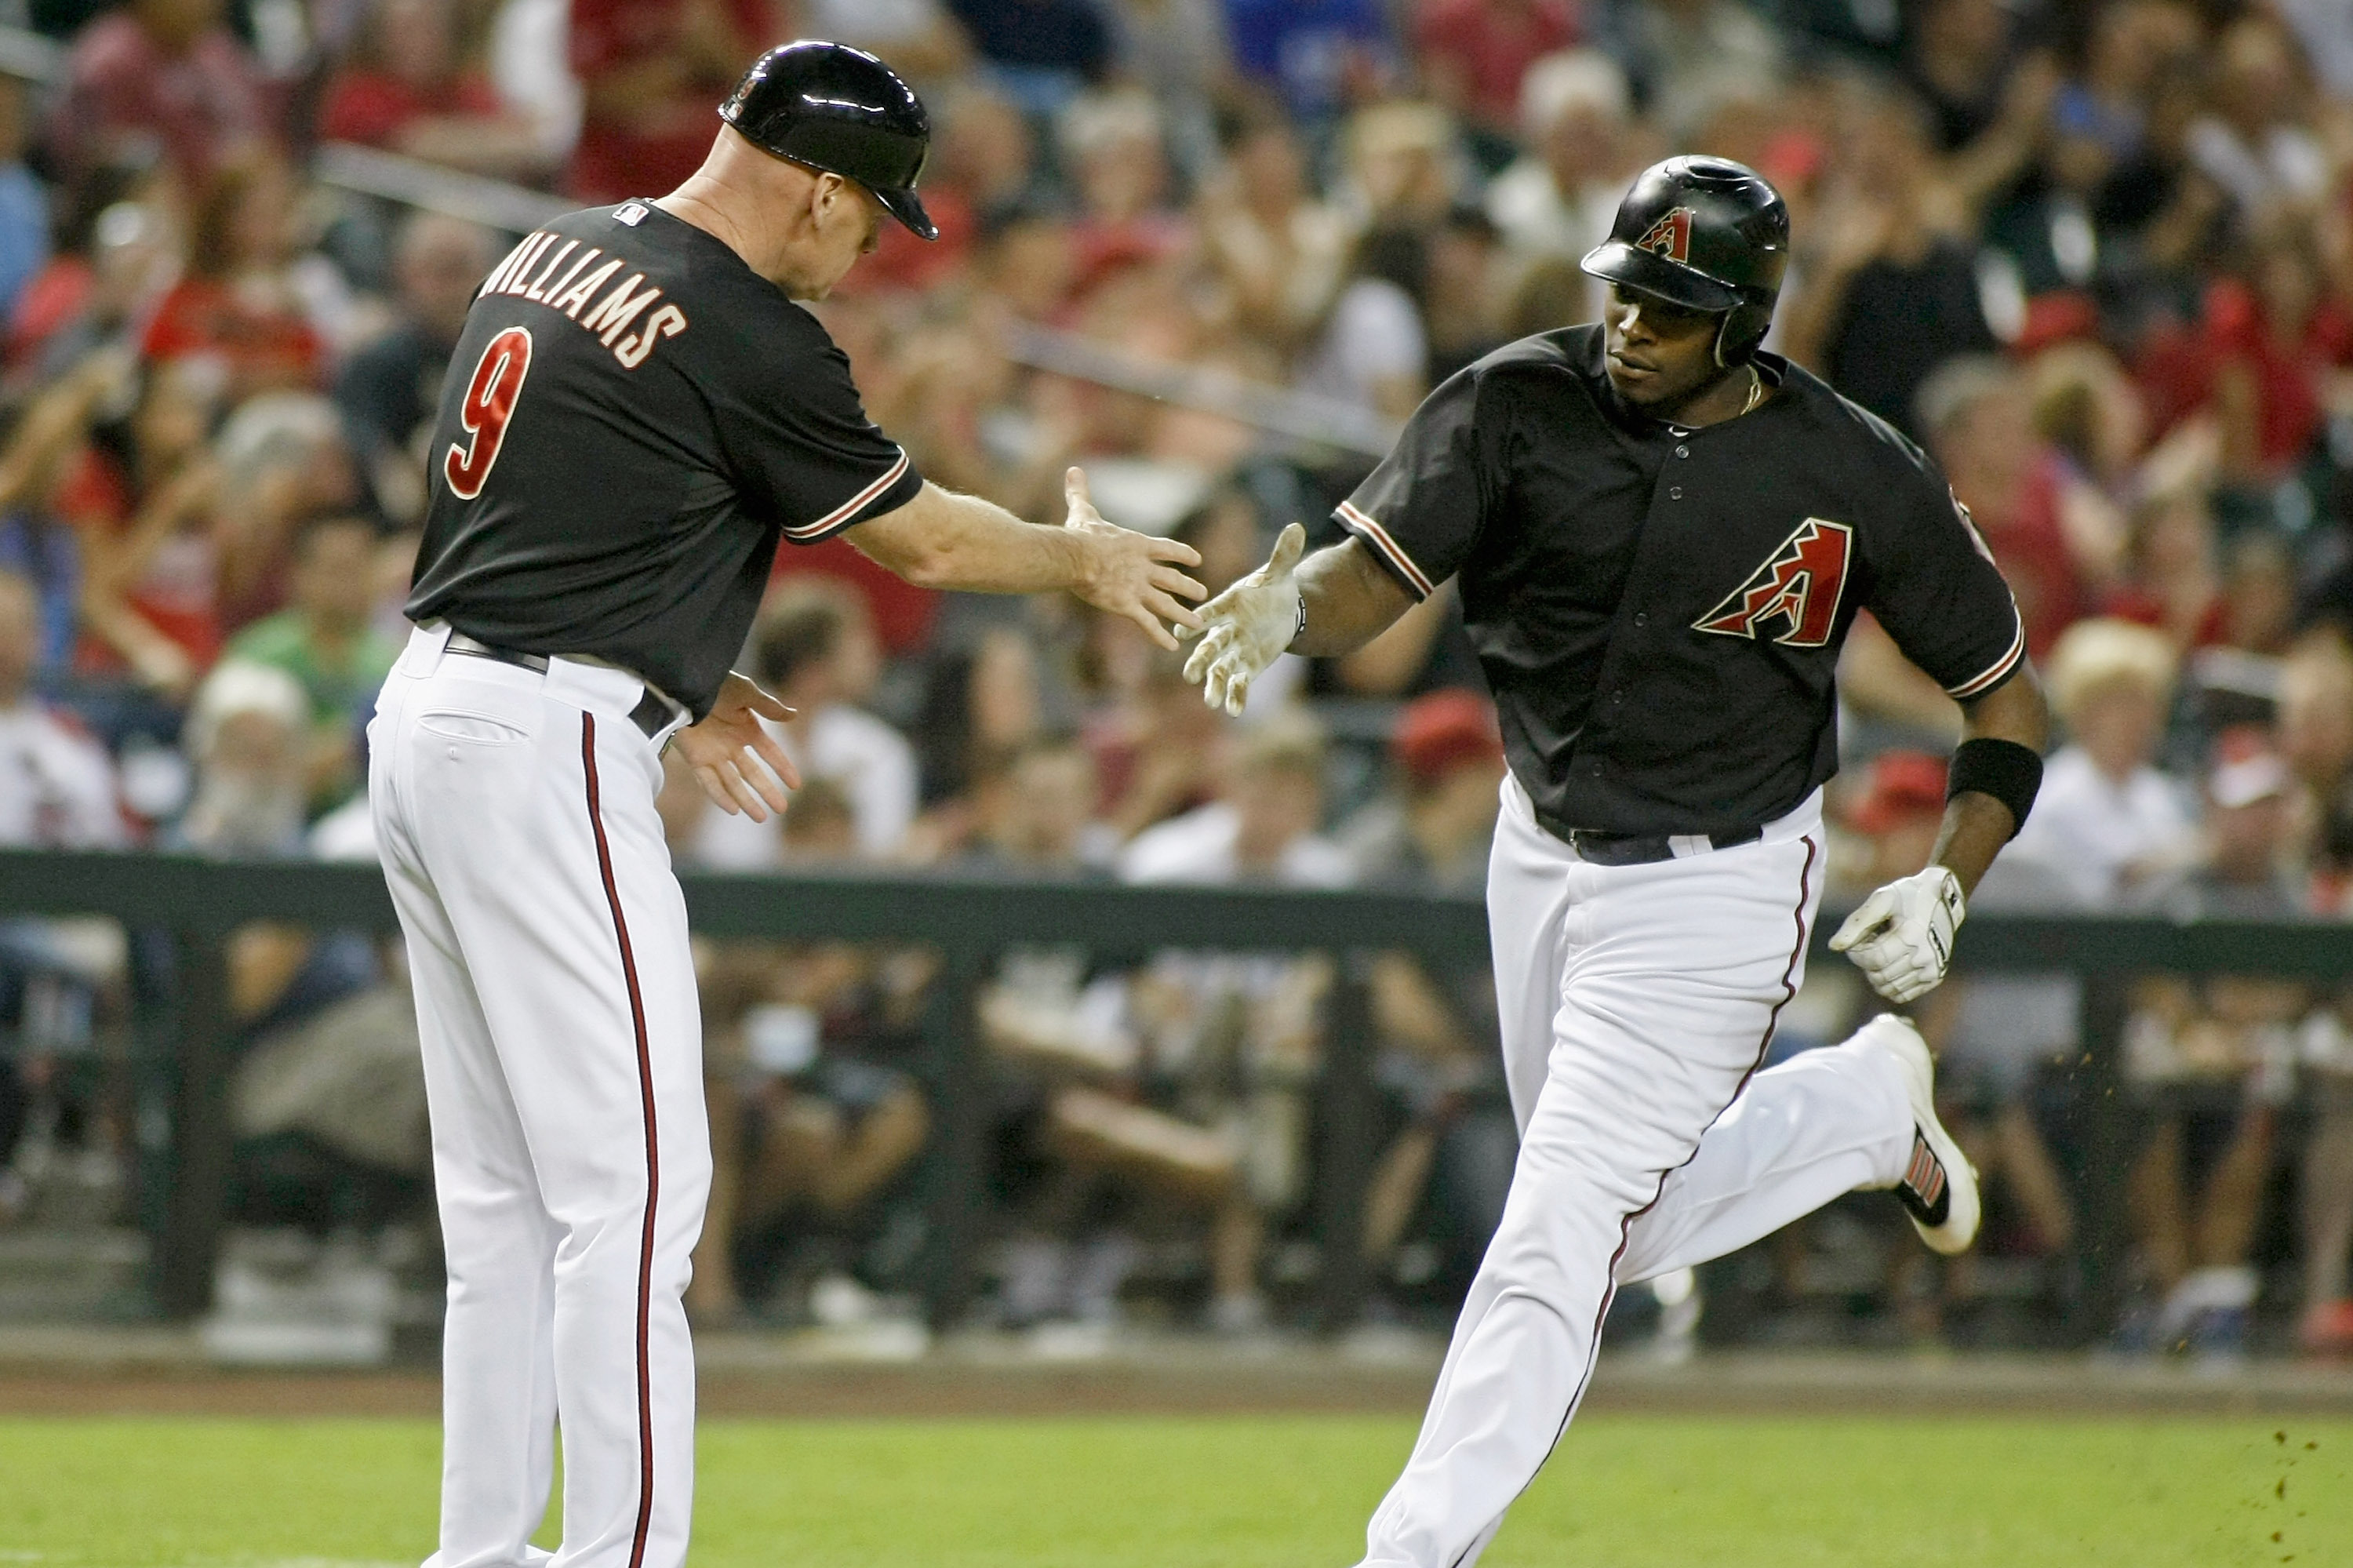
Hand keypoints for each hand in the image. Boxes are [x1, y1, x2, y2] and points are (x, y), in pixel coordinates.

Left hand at [670, 672, 801, 821]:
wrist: (680, 685)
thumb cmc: (713, 684)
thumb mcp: (745, 692)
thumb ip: (768, 706)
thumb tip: (794, 715)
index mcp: (746, 728)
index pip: (770, 753)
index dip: (783, 768)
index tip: (796, 785)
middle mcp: (731, 744)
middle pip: (752, 773)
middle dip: (767, 791)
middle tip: (782, 809)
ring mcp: (714, 754)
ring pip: (732, 783)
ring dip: (746, 800)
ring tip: (761, 818)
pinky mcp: (695, 759)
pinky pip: (708, 782)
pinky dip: (720, 796)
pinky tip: (733, 810)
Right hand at [1064, 467, 1204, 649]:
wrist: (1077, 557)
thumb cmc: (1079, 534)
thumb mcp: (1083, 511)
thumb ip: (1080, 492)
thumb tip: (1072, 469)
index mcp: (1137, 545)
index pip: (1167, 549)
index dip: (1182, 554)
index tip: (1196, 560)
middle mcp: (1143, 568)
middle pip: (1171, 579)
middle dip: (1188, 587)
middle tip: (1203, 594)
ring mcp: (1137, 588)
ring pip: (1166, 604)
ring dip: (1183, 615)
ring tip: (1199, 623)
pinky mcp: (1127, 605)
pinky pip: (1148, 624)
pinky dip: (1161, 636)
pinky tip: (1173, 647)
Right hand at [1178, 521, 1303, 714]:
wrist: (1283, 610)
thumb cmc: (1273, 589)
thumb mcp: (1280, 573)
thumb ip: (1284, 554)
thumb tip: (1295, 527)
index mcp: (1229, 607)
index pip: (1210, 615)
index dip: (1196, 623)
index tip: (1182, 633)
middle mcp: (1228, 631)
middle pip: (1211, 647)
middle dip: (1201, 660)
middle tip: (1189, 674)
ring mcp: (1236, 651)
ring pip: (1221, 669)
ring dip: (1215, 685)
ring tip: (1211, 702)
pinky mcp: (1247, 666)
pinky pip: (1239, 683)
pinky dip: (1236, 696)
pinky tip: (1234, 711)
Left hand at [1829, 866, 1965, 1004]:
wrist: (1946, 898)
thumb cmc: (1909, 896)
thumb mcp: (1882, 900)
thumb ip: (1857, 922)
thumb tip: (1833, 947)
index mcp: (1912, 936)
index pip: (1873, 960)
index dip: (1857, 954)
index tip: (1856, 942)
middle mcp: (1925, 957)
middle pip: (1880, 976)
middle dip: (1865, 963)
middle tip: (1870, 944)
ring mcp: (1932, 969)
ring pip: (1889, 989)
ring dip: (1876, 974)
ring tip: (1882, 951)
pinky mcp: (1935, 977)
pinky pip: (1902, 995)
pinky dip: (1889, 984)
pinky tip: (1890, 964)